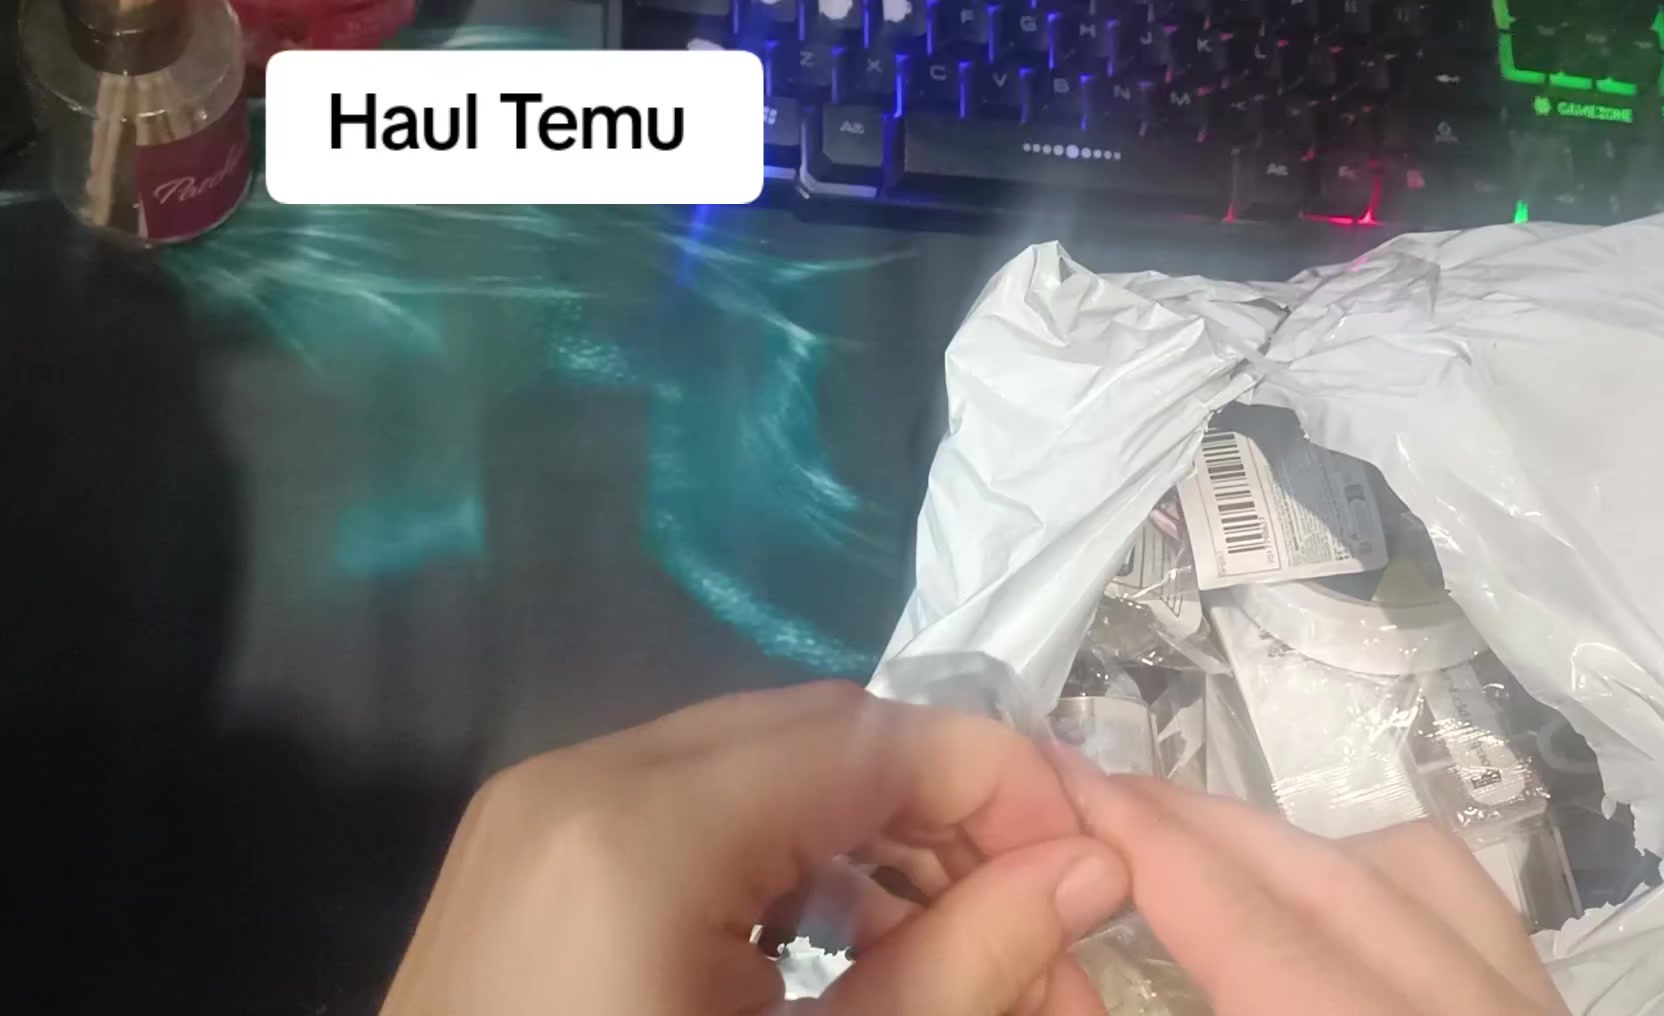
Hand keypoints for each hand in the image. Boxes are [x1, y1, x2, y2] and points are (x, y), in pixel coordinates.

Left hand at [379, 682, 1129, 1015]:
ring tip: (959, 953)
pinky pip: (691, 812)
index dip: (1009, 790)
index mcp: (643, 832)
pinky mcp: (527, 857)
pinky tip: (842, 951)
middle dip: (951, 820)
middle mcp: (581, 777)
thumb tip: (1093, 870)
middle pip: (824, 736)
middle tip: (1040, 929)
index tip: (1095, 875)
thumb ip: (962, 968)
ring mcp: (538, 812)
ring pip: (761, 766)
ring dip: (876, 841)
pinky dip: (786, 860)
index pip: (879, 739)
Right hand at [1054, 749, 1569, 1015]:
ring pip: (1417, 872)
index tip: (1062, 774)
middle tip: (1096, 793)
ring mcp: (1530, 1010)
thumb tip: (1084, 932)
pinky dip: (1389, 879)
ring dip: (1297, 844)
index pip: (1249, 924)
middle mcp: (1472, 1014)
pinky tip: (1331, 903)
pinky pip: (1477, 907)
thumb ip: (1178, 1010)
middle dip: (1202, 823)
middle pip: (1329, 878)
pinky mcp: (1553, 1013)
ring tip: (1206, 850)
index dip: (1148, 841)